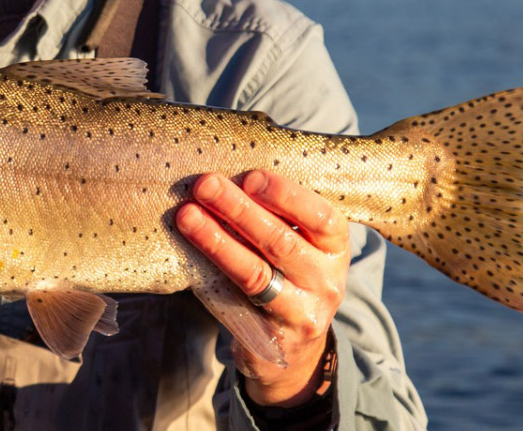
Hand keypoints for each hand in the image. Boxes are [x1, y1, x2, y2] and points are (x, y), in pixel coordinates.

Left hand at [176, 170, 348, 406]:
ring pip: (255, 272)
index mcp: (335, 245)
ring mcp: (302, 309)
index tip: (249, 177)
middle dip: (239, 209)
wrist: (292, 346)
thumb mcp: (300, 245)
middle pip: (281, 241)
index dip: (285, 195)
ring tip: (187, 215)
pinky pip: (237, 297)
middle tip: (206, 185)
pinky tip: (192, 250)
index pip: (320, 216)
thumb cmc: (289, 277)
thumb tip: (227, 177)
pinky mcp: (273, 334)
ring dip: (217, 240)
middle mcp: (326, 278)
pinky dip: (213, 269)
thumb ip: (276, 216)